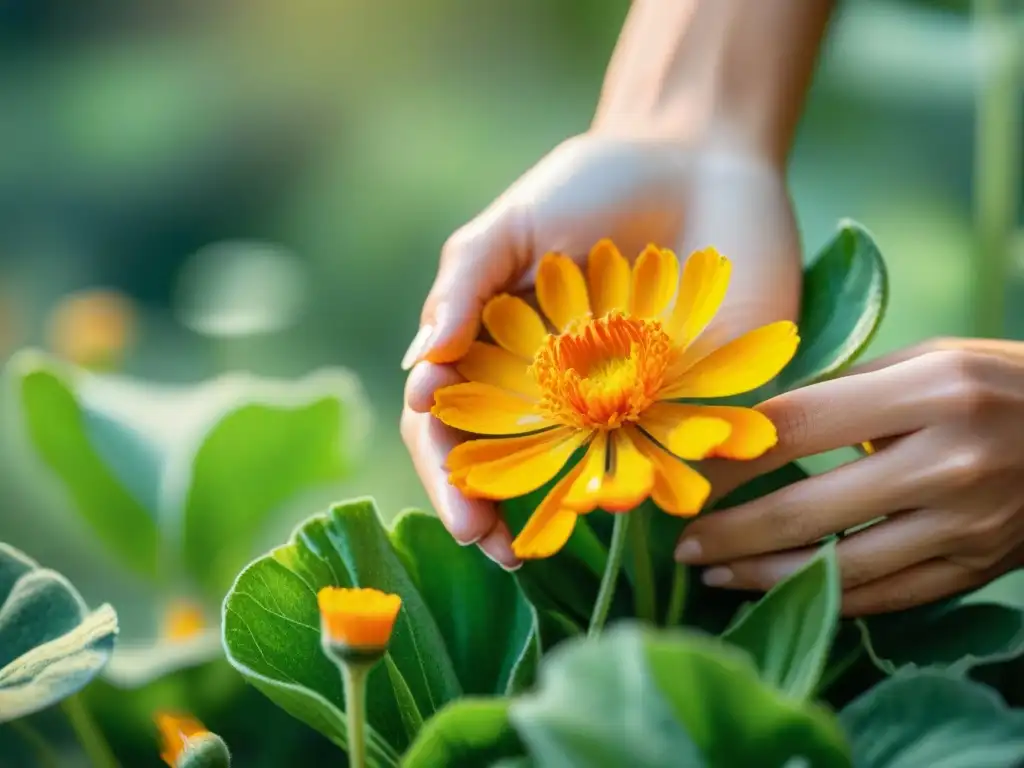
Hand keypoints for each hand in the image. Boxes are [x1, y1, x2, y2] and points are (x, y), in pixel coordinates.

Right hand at [401, 133, 801, 567]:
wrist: (699, 158)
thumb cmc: (592, 186)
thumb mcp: (514, 223)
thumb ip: (464, 285)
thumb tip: (419, 371)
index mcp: (501, 360)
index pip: (456, 431)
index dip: (449, 476)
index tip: (460, 509)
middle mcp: (557, 396)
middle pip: (511, 471)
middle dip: (499, 515)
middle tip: (501, 550)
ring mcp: (625, 406)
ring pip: (591, 476)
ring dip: (574, 512)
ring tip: (565, 537)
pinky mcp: (696, 400)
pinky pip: (675, 453)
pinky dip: (662, 480)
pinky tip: (650, 498)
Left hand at [675, 338, 1023, 614]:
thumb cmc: (1002, 384)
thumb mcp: (931, 360)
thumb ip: (846, 389)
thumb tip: (757, 422)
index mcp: (933, 392)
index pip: (799, 428)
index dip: (733, 457)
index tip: (689, 473)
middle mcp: (950, 462)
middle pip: (807, 509)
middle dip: (730, 531)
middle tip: (682, 542)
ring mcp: (967, 526)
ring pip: (839, 567)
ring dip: (763, 576)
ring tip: (713, 573)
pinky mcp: (975, 570)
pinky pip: (883, 595)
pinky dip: (821, 596)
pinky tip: (777, 590)